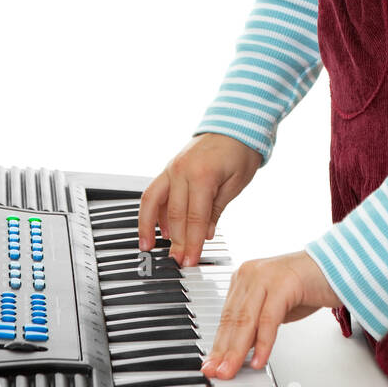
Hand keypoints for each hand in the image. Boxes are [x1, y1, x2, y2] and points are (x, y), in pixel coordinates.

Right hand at [138, 133, 263, 266]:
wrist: (234, 125)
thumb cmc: (240, 150)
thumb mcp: (235, 183)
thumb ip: (217, 209)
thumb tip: (207, 235)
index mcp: (202, 175)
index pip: (195, 218)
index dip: (193, 242)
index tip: (191, 260)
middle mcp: (181, 170)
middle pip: (175, 215)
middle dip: (176, 241)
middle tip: (179, 261)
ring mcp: (171, 168)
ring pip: (152, 201)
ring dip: (148, 226)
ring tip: (148, 247)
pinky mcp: (168, 168)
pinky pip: (154, 192)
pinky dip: (154, 211)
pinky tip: (159, 227)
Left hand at [201, 250, 342, 378]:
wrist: (337, 267)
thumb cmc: (307, 286)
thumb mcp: (275, 307)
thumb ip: (256, 323)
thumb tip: (240, 350)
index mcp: (244, 278)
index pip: (225, 316)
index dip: (218, 343)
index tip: (212, 364)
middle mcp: (250, 274)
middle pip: (232, 319)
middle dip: (222, 350)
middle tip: (216, 372)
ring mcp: (265, 276)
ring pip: (246, 320)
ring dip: (237, 350)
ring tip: (230, 370)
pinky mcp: (283, 283)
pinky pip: (269, 319)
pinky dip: (264, 343)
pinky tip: (259, 360)